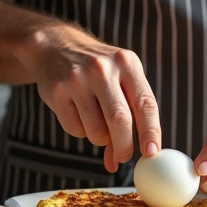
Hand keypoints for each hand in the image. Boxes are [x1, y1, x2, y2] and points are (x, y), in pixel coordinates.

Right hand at [15, 24, 161, 171]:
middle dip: (124, 146)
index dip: (151, 131)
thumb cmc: (97, 71)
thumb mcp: (118, 78)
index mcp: (127, 63)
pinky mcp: (57, 91)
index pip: (145, 103)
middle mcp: (103, 69)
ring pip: (96, 131)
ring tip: (95, 121)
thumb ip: (128, 114)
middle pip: (120, 120)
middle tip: (123, 157)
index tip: (151, 153)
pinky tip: (77, 112)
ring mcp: (78, 79)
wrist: (55, 46)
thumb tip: (120, 160)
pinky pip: (75, 129)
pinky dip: (80, 131)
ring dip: (99, 138)